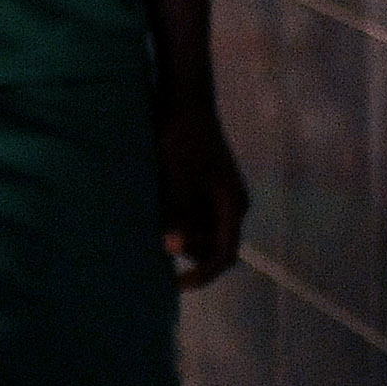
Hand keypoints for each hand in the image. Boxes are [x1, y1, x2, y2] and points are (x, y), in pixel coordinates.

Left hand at [157, 100, 248, 286]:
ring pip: (200, 230)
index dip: (204, 274)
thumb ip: (176, 213)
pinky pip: (193, 214)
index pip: (224, 254)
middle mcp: (230, 204)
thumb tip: (171, 249)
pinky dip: (176, 217)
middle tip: (157, 237)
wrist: (183, 101)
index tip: (178, 285)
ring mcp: (218, 194)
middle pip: (212, 245)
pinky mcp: (204, 185)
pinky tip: (155, 208)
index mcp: (232, 204)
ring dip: (180, 231)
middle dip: (187, 247)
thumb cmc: (180, 138)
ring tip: (153, 216)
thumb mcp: (175, 178)